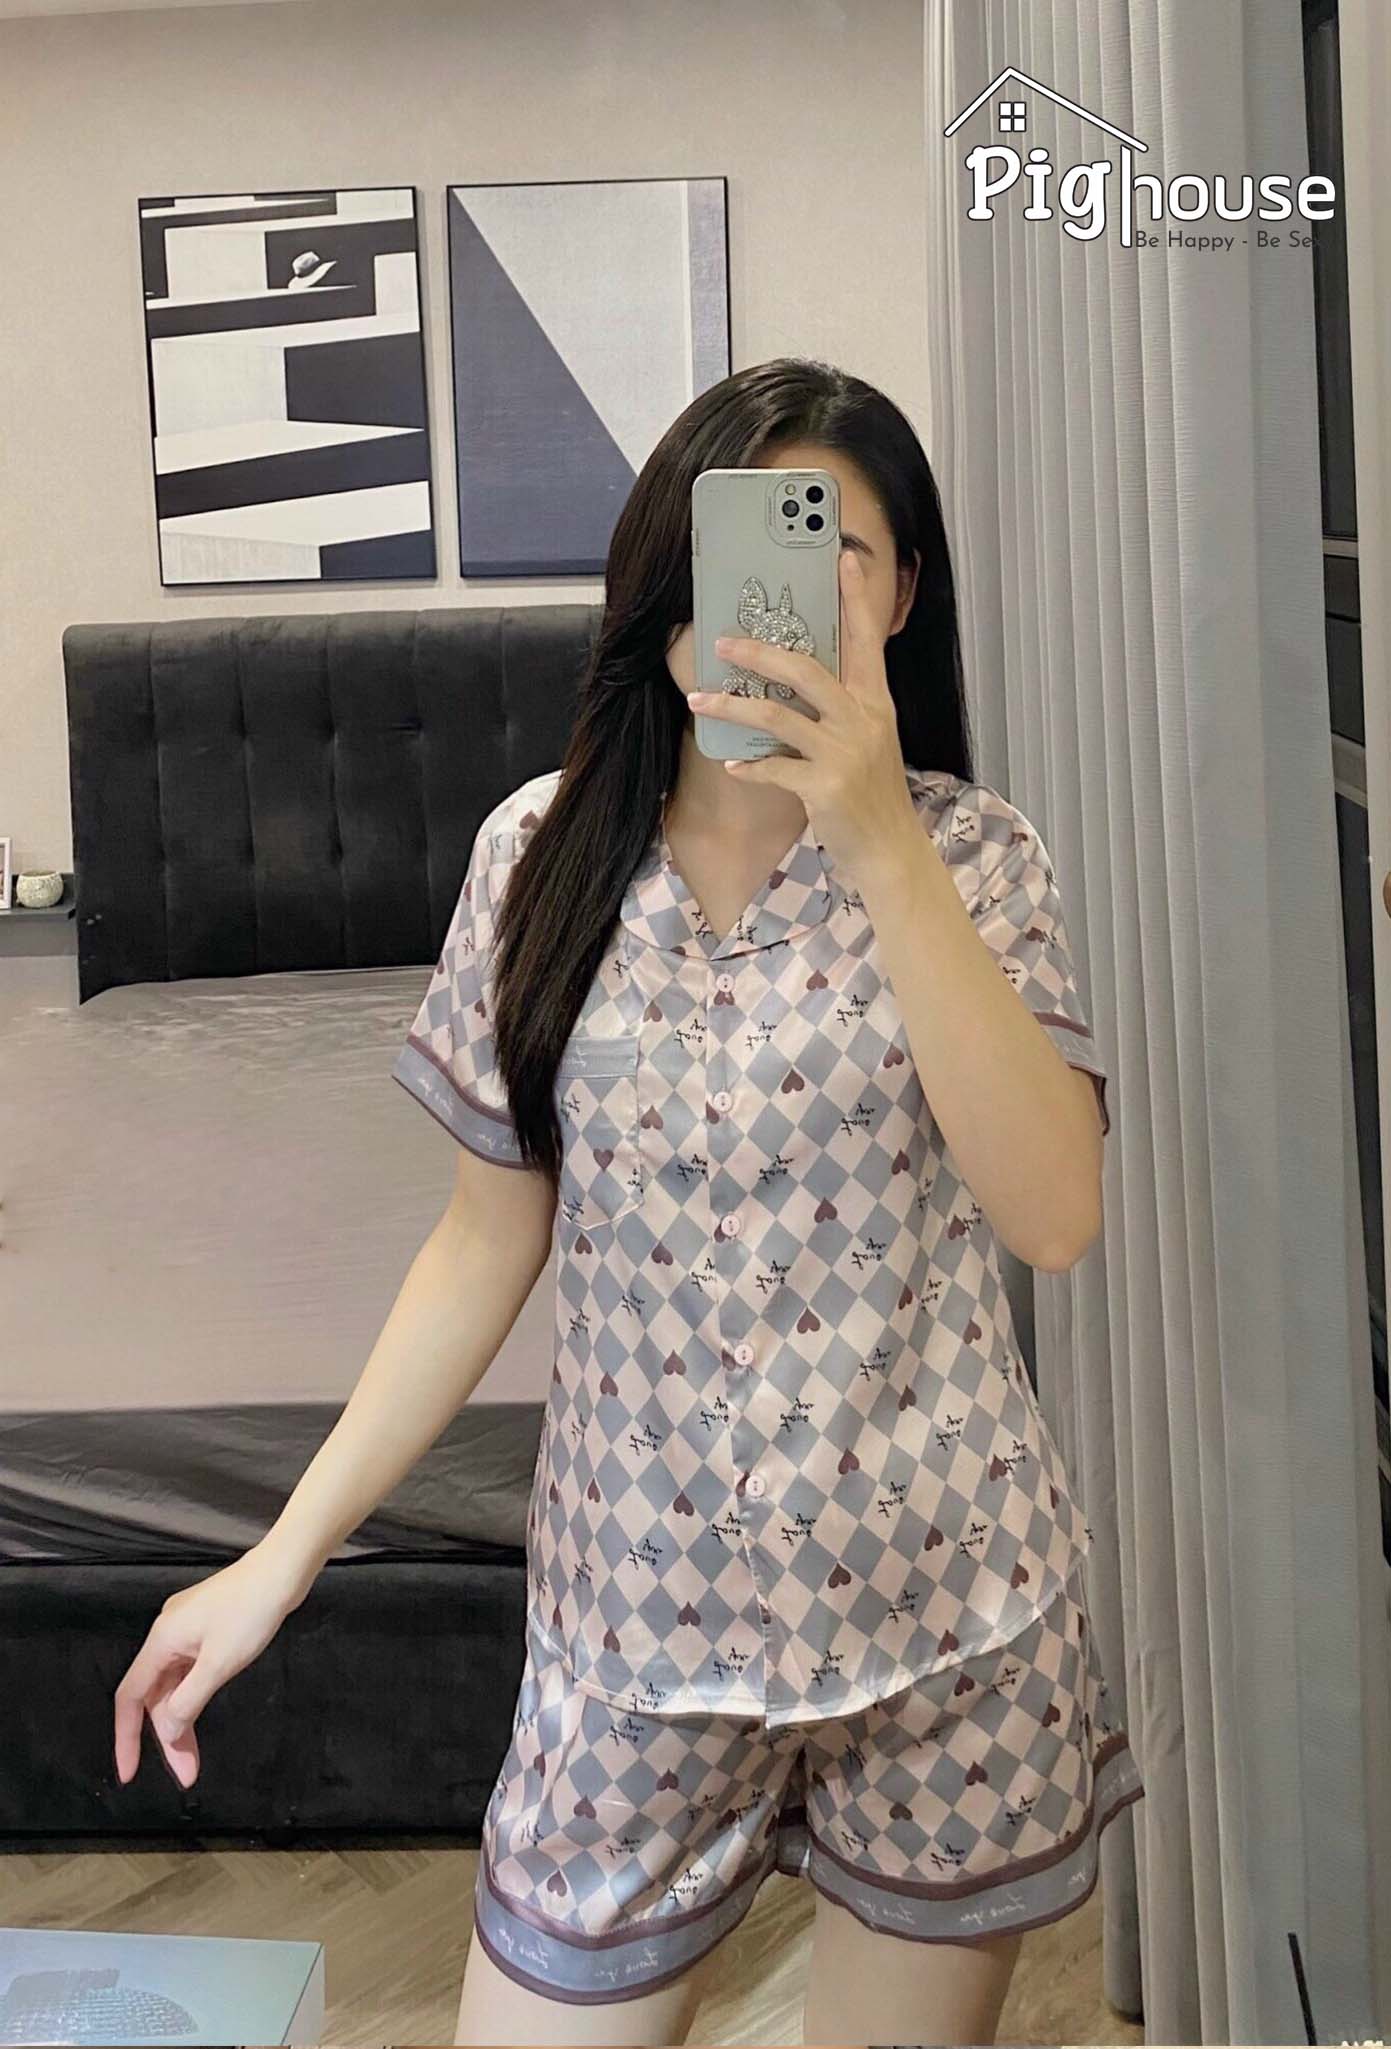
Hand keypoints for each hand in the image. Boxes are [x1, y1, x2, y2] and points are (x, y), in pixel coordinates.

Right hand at [112, 1540, 310, 1788]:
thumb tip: (167, 1732)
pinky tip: (200, 1714)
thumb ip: (188, 1701)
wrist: (283, 1569)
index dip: (127, 1737)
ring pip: (173, 1685)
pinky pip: (188, 1670)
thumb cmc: (253, 1609)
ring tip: (194, 1757)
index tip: (129, 1772)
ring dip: (181, 1719)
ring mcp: (186, 1629)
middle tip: (185, 1772)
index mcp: (162, 1640)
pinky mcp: (206, 1627)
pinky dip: (192, 1696)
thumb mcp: (219, 1664)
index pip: (130, 1698)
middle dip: (167, 1736)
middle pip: (155, 1695)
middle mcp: (167, 1633)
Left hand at [685, 549, 920, 888]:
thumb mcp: (870, 739)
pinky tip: (732, 764)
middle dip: (759, 653)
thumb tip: (797, 678)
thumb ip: (842, 707)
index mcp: (875, 701)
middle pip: (806, 669)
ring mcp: (845, 753)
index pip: (865, 638)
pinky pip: (775, 769)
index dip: (854, 597)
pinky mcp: (826, 787)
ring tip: (700, 700)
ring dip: (733, 707)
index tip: (841, 556)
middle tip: (723, 641)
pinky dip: (750, 766)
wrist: (891, 849)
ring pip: (779, 716)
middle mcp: (863, 719)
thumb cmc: (873, 792)